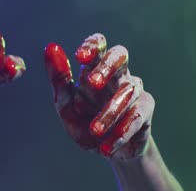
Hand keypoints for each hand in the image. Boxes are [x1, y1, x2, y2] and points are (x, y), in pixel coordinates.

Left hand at [44, 34, 153, 159]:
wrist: (106, 151)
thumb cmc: (84, 122)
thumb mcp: (65, 104)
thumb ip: (59, 79)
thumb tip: (50, 48)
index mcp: (95, 69)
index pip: (98, 45)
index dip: (92, 46)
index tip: (79, 56)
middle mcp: (117, 75)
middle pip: (120, 54)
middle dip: (107, 65)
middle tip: (93, 83)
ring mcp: (134, 91)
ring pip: (127, 91)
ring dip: (110, 112)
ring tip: (94, 130)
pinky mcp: (145, 111)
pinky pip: (138, 116)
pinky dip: (122, 132)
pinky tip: (107, 147)